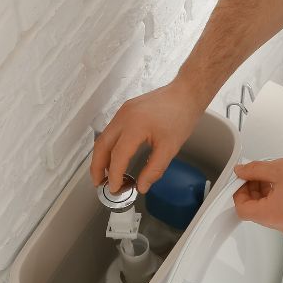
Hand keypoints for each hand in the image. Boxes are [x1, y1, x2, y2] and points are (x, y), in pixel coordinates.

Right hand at [89, 79, 206, 194]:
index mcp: (135, 126)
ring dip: (102, 157)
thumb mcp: (170, 148)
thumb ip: (154, 170)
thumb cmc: (181, 115)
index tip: (114, 188)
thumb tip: (142, 186)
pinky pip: (111, 130)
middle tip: (99, 184)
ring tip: (106, 174)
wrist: (186, 93)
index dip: (114, 175)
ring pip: (104, 138)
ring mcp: (123, 112)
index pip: (117, 156)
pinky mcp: (126, 110)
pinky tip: (116, 156)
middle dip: (97, 167)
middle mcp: (124, 117)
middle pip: (101, 146)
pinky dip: (109, 146)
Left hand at [232, 156, 282, 233]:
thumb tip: (242, 171)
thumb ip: (254, 170)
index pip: (243, 210)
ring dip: (266, 196)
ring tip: (272, 178)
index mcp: (273, 215)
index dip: (238, 194)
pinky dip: (278, 201)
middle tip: (256, 176)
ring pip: (270, 213)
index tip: (241, 182)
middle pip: (256, 213)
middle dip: (253, 193)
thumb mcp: (277, 168)